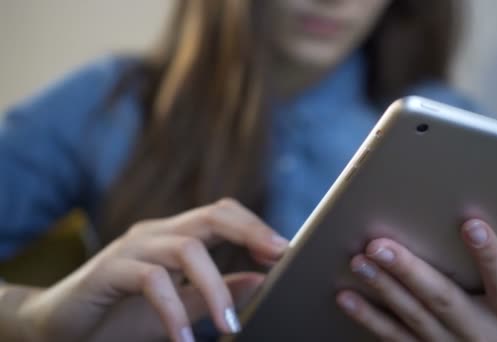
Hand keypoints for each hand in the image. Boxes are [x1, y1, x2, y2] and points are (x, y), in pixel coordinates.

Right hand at [19, 198, 287, 341]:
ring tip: (230, 325)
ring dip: (214, 287)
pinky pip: (151, 281)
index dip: (256, 226)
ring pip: (186, 248)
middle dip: (250, 231)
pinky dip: (174, 311)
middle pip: (212, 215)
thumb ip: (214, 292)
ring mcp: (131, 249)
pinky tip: (184, 339)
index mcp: (175, 237)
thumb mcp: (179, 307)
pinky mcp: (108, 270)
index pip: (222, 214)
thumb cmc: (120, 317)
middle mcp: (156, 234)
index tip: (286, 251)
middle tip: (279, 259)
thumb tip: (261, 279)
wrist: (56, 328)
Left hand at [337, 219, 496, 340]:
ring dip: (382, 290)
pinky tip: (346, 298)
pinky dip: (369, 320)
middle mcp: (481, 337)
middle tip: (380, 244)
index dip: (491, 257)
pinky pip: (394, 339)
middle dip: (411, 272)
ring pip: (412, 318)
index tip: (472, 225)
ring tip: (358, 262)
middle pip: (444, 301)